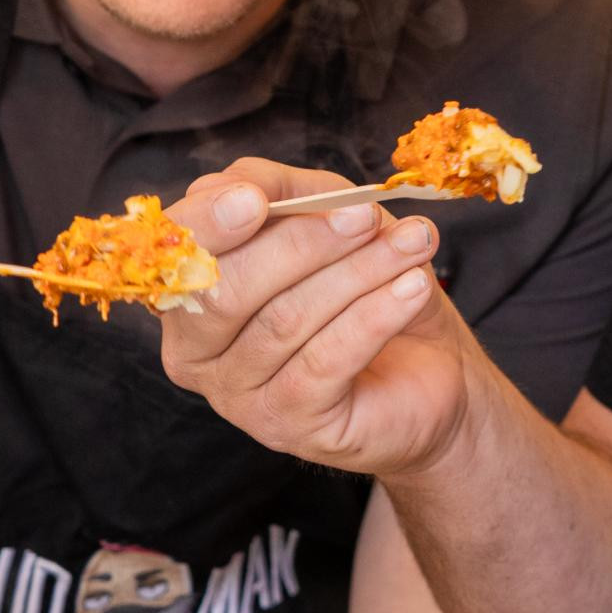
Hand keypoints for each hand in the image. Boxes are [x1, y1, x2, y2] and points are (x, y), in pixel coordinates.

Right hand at [156, 160, 474, 479]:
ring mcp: (238, 398)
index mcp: (189, 294)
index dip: (210, 223)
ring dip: (358, 272)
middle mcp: (196, 352)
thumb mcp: (327, 220)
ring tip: (413, 242)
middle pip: (227, 292)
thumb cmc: (366, 286)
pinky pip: (326, 360)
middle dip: (300, 243)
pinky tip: (413, 286)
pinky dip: (375, 314)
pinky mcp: (290, 426)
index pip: (180, 254)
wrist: (431, 369)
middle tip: (365, 215)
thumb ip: (284, 194)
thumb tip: (248, 186)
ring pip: (286, 321)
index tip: (256, 198)